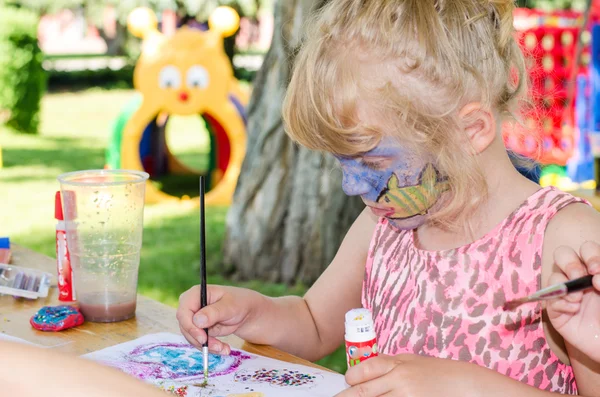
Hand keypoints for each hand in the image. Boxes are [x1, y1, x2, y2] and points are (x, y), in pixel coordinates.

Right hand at [176, 285, 265, 354]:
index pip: (183, 311)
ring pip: (192, 337)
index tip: (203, 338)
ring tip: (225, 349)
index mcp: (196, 294)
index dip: (190, 326)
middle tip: (218, 348)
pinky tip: (224, 349)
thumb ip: (214, 312)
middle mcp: (192, 306)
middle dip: (201, 340)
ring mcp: (194, 319)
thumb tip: (197, 321)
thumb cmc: (240, 303)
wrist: (248, 313)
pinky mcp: (199, 330)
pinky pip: (199, 342)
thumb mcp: (230, 306)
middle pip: (186, 327)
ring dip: (207, 346)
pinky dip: (210, 348)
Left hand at [335, 354, 490, 396]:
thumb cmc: (443, 374)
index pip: (364, 369)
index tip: (346, 383)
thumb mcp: (416, 363)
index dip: (352, 379)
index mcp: (398, 364)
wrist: (471, 386)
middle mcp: (399, 380)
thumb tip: (366, 372)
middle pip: (362, 393)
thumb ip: (392, 366)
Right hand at [547, 241, 599, 361]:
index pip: (587, 249)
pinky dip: (560, 303)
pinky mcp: (557, 313)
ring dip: (564, 285)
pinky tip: (573, 311)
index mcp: (596, 272)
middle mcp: (581, 280)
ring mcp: (568, 295)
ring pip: (553, 277)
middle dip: (570, 263)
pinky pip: (549, 300)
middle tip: (580, 277)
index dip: (590, 254)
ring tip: (578, 300)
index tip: (597, 271)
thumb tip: (594, 276)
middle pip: (563, 254)